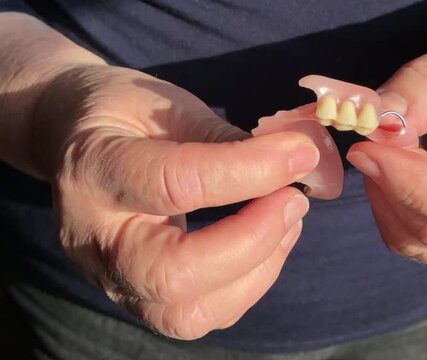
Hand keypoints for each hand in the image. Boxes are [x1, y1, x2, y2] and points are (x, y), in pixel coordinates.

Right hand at [32, 65, 318, 338]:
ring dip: (258, 269)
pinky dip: (249, 283)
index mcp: (96, 171)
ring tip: (288, 217)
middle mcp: (97, 240)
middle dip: (253, 241)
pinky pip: (200, 314)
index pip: (175, 185)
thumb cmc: (123, 116)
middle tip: (294, 199)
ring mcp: (114, 278)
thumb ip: (222, 136)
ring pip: (188, 313)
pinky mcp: (140, 298)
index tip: (300, 154)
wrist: (74, 144)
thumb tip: (294, 159)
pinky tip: (270, 240)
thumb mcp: (163, 104)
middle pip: (174, 275)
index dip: (248, 171)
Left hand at [347, 0, 426, 262]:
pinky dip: (389, 205)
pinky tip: (391, 165)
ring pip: (421, 242)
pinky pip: (414, 238)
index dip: (411, 185)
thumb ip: (420, 92)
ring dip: (386, 197)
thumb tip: (373, 125)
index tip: (366, 148)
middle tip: (370, 138)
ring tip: (384, 146)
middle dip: (392, 186)